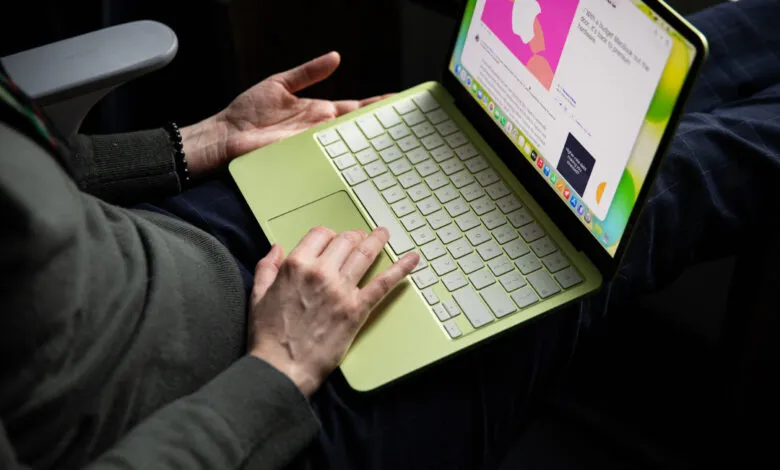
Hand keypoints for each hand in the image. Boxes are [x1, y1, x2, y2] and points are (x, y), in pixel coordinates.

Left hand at [181, 52, 389, 176]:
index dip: (376, 104)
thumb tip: (335, 57)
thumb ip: (309, 72)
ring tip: (393, 140)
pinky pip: (328, 156)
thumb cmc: (248, 111)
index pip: (354, 107)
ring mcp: (314, 145)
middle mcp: (320, 130)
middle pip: (357, 127)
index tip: (396, 100)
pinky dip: (345, 157)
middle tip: (405, 123)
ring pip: (348, 144)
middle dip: (380, 125)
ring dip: (368, 143)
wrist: (227, 135)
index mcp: (319, 111)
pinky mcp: (303, 156)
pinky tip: (363, 156)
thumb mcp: (281, 83)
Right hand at [248, 227, 418, 395]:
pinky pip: (383, 284)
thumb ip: (267, 268)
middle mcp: (321, 272)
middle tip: (361, 237)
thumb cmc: (269, 335)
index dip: (329, 235)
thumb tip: (276, 249)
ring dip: (377, 240)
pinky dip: (400, 269)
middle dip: (354, 236)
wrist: (282, 366)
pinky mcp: (357, 310)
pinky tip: (413, 259)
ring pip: (365, 254)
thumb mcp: (258, 295)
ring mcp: (341, 290)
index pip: (321, 234)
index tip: (333, 240)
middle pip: (345, 241)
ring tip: (384, 234)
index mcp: (296, 265)